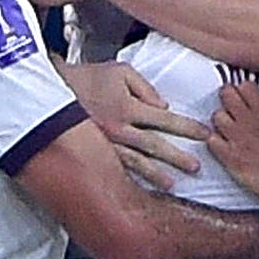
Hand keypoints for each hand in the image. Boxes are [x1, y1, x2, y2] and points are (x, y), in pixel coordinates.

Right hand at [65, 62, 210, 183]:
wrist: (53, 89)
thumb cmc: (87, 78)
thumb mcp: (120, 71)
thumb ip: (146, 88)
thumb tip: (163, 107)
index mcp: (128, 107)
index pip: (166, 120)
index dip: (188, 128)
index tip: (204, 134)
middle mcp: (119, 128)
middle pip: (155, 146)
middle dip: (177, 158)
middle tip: (196, 168)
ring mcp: (106, 143)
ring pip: (136, 163)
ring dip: (155, 175)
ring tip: (171, 185)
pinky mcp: (94, 151)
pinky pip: (116, 168)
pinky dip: (130, 178)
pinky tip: (140, 186)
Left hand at [209, 81, 258, 210]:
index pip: (245, 86)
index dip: (242, 91)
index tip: (243, 97)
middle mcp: (251, 121)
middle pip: (227, 95)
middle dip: (227, 99)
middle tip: (231, 108)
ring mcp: (238, 138)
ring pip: (216, 116)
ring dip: (221, 121)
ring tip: (228, 129)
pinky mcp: (230, 157)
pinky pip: (211, 140)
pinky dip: (215, 142)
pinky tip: (223, 146)